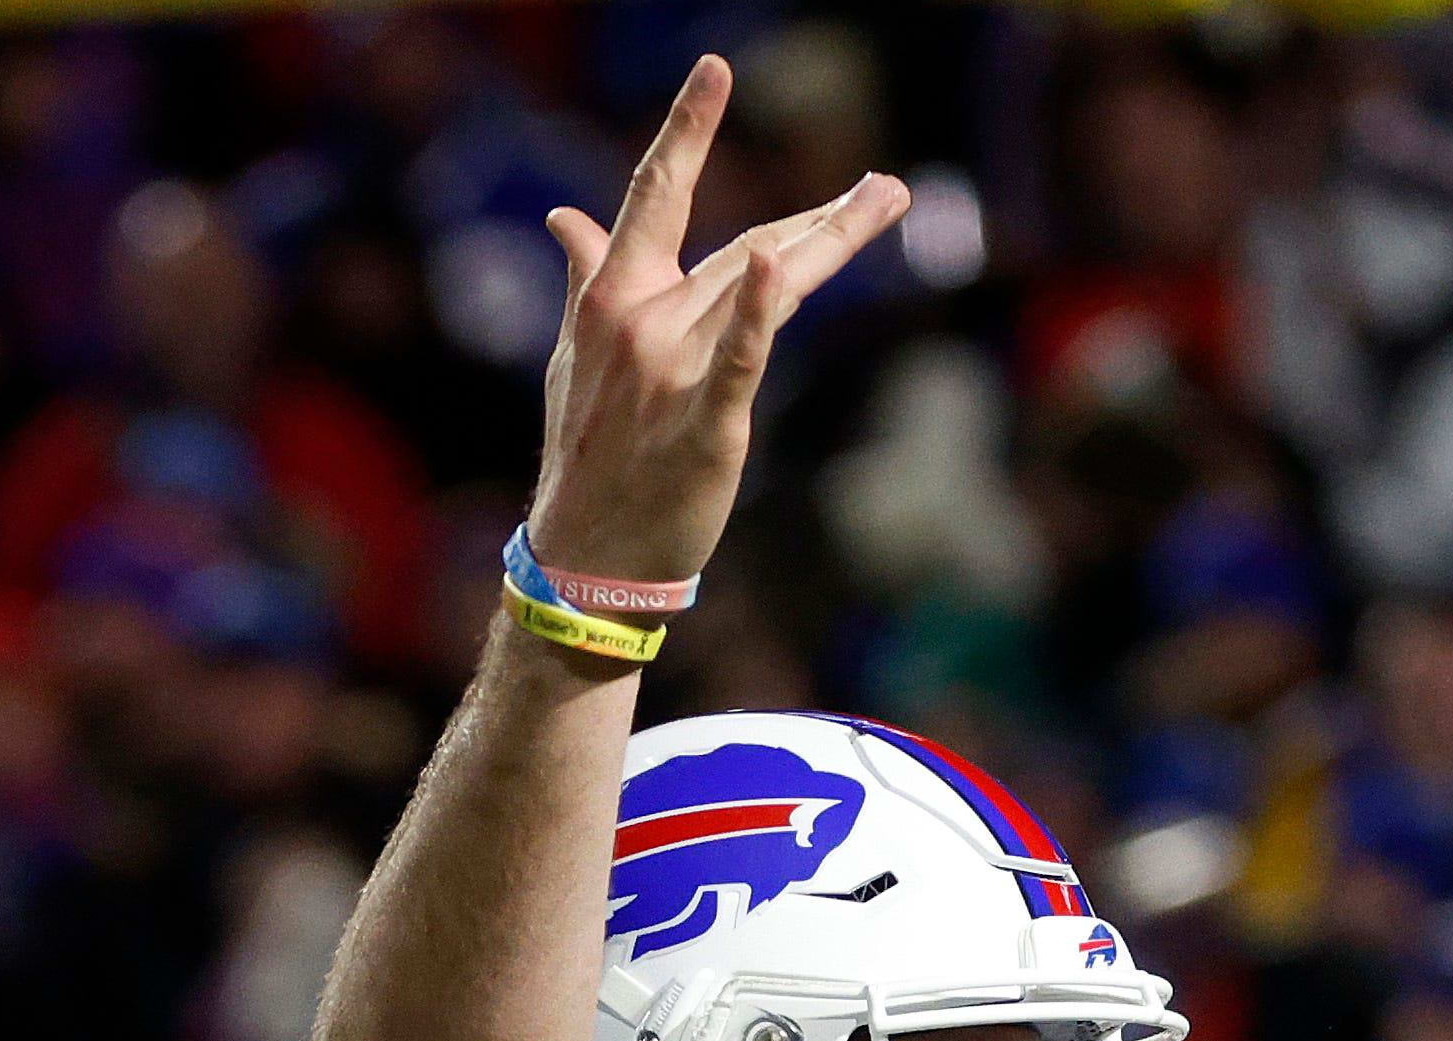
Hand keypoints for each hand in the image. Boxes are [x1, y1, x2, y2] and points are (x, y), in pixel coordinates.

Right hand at [526, 58, 907, 588]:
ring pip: (764, 283)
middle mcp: (641, 320)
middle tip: (886, 186)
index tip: (715, 70)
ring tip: (888, 200)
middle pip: (749, 242)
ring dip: (832, 239)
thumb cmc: (585, 454)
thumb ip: (586, 280)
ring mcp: (673, 370)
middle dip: (821, 214)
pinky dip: (754, 309)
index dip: (687, 128)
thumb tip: (564, 219)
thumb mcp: (576, 358)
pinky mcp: (708, 424)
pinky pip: (740, 356)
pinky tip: (773, 265)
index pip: (655, 193)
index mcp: (612, 297)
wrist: (585, 558)